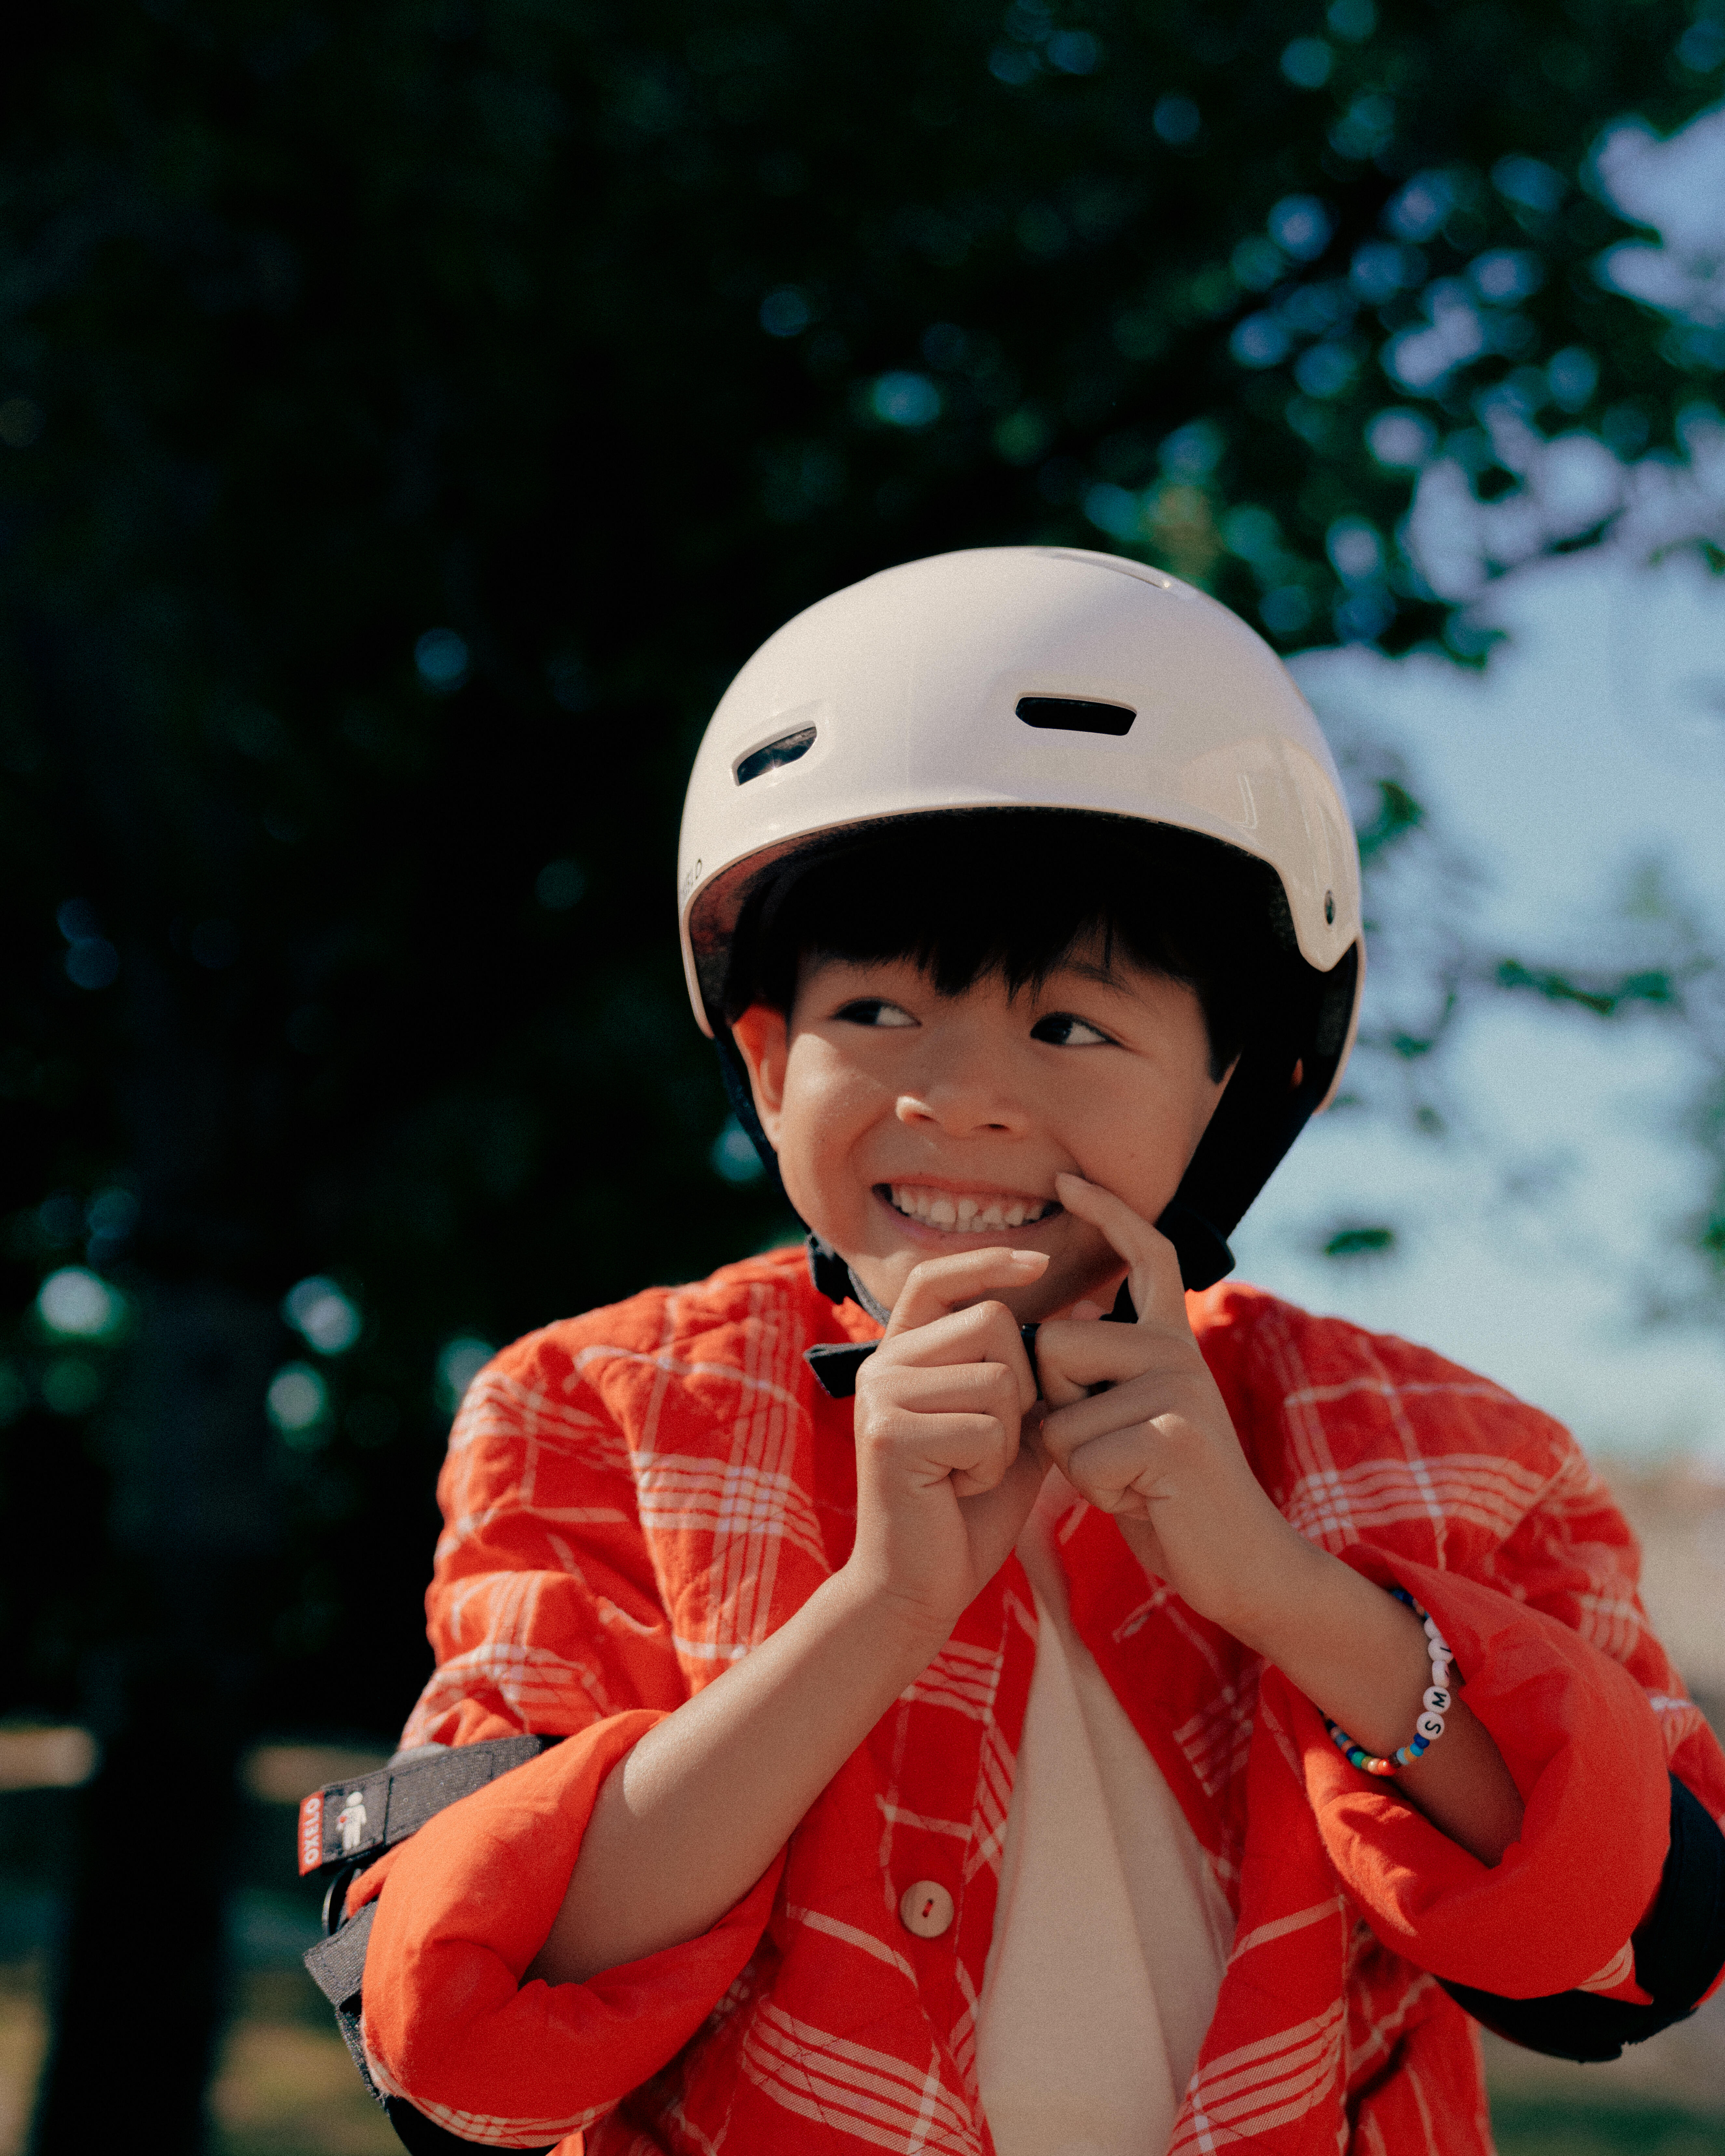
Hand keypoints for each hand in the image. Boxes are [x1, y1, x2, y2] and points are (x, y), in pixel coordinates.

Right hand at [847, 1247, 1051, 1640]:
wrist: (921, 1584)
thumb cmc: (967, 1507)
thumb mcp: (1008, 1429)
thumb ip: (1032, 1376)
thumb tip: (1084, 1311)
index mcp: (903, 1354)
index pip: (938, 1277)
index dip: (988, 1260)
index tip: (1038, 1261)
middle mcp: (882, 1364)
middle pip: (993, 1322)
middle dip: (1020, 1385)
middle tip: (988, 1444)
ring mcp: (881, 1395)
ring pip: (997, 1375)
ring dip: (1006, 1434)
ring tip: (971, 1470)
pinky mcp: (890, 1433)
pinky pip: (984, 1425)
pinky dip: (989, 1466)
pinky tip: (959, 1490)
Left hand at [1032, 1174, 1308, 1643]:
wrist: (1241, 1562)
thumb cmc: (1167, 1495)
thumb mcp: (1132, 1419)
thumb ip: (1101, 1375)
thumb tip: (1039, 1342)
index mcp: (1171, 1339)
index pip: (1146, 1253)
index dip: (1107, 1211)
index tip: (1067, 1178)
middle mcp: (1177, 1350)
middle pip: (1052, 1349)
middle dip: (1054, 1409)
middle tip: (1112, 1449)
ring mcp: (1178, 1389)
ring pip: (1058, 1414)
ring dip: (1076, 1463)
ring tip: (1131, 1479)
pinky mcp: (1172, 1437)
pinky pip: (1079, 1460)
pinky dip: (1097, 1494)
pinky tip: (1144, 1500)